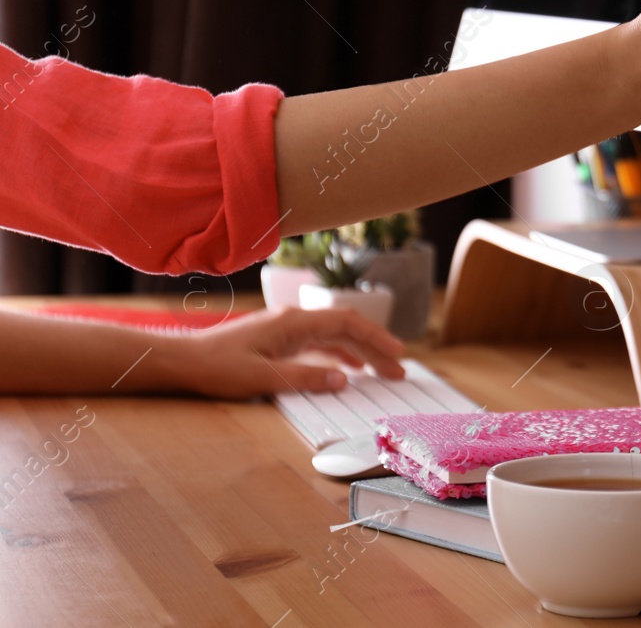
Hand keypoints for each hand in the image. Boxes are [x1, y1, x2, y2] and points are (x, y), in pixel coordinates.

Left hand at [165, 307, 406, 398]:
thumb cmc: (217, 367)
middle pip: (346, 328)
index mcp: (293, 323)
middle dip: (375, 347)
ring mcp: (287, 329)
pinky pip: (320, 342)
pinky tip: (349, 368)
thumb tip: (344, 380)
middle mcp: (294, 320)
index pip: (346, 322)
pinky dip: (340, 353)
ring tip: (381, 370)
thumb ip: (305, 378)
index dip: (376, 336)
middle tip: (398, 370)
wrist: (183, 361)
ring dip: (360, 351)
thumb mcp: (262, 378)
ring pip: (334, 336)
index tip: (398, 353)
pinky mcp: (280, 339)